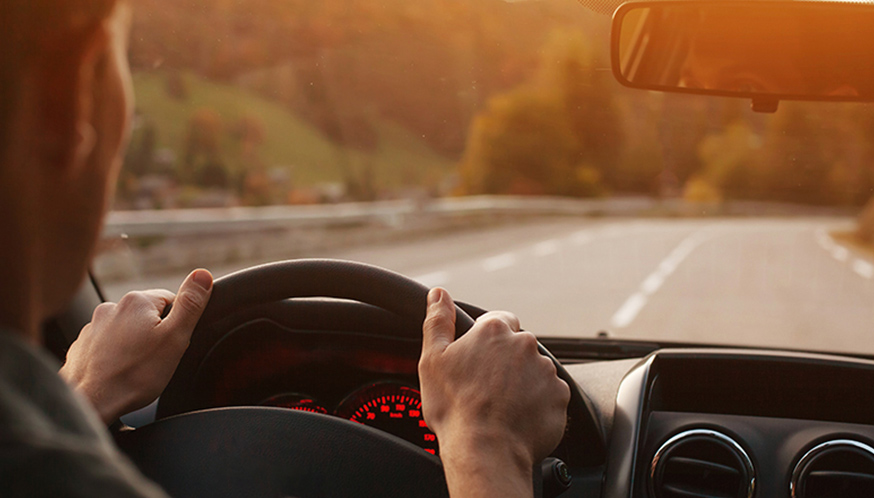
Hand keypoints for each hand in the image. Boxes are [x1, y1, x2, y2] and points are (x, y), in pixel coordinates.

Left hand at [59, 269, 212, 423]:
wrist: (91, 404)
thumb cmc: (134, 375)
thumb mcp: (175, 338)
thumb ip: (190, 304)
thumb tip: (203, 274)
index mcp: (137, 301)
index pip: (171, 301)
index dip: (177, 325)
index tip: (171, 345)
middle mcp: (111, 307)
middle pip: (147, 315)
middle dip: (155, 334)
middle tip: (156, 360)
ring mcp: (92, 327)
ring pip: (126, 330)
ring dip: (133, 345)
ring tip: (136, 369)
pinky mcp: (82, 346)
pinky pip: (107, 345)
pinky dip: (114, 356)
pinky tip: (118, 373)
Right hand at [418, 288, 569, 497]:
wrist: (485, 451)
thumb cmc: (454, 408)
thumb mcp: (432, 359)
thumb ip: (437, 321)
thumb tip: (438, 294)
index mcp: (494, 331)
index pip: (499, 320)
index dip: (486, 339)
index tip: (478, 360)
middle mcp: (525, 344)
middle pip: (517, 346)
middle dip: (504, 363)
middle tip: (485, 388)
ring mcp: (546, 371)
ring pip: (534, 371)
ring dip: (522, 383)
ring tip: (500, 407)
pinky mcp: (560, 397)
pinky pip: (549, 395)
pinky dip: (536, 404)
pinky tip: (517, 418)